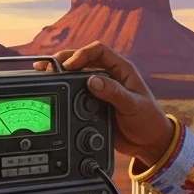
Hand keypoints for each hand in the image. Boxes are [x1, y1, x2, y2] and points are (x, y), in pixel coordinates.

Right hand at [35, 42, 174, 166]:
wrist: (148, 143)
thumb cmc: (148, 120)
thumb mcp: (133, 105)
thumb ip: (114, 93)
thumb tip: (92, 81)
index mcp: (121, 69)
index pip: (99, 50)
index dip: (82, 53)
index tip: (69, 65)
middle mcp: (109, 75)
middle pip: (83, 59)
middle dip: (64, 60)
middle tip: (48, 66)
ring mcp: (100, 89)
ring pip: (77, 74)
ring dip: (61, 73)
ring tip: (45, 73)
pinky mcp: (93, 103)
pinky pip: (76, 92)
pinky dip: (64, 89)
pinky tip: (54, 88)